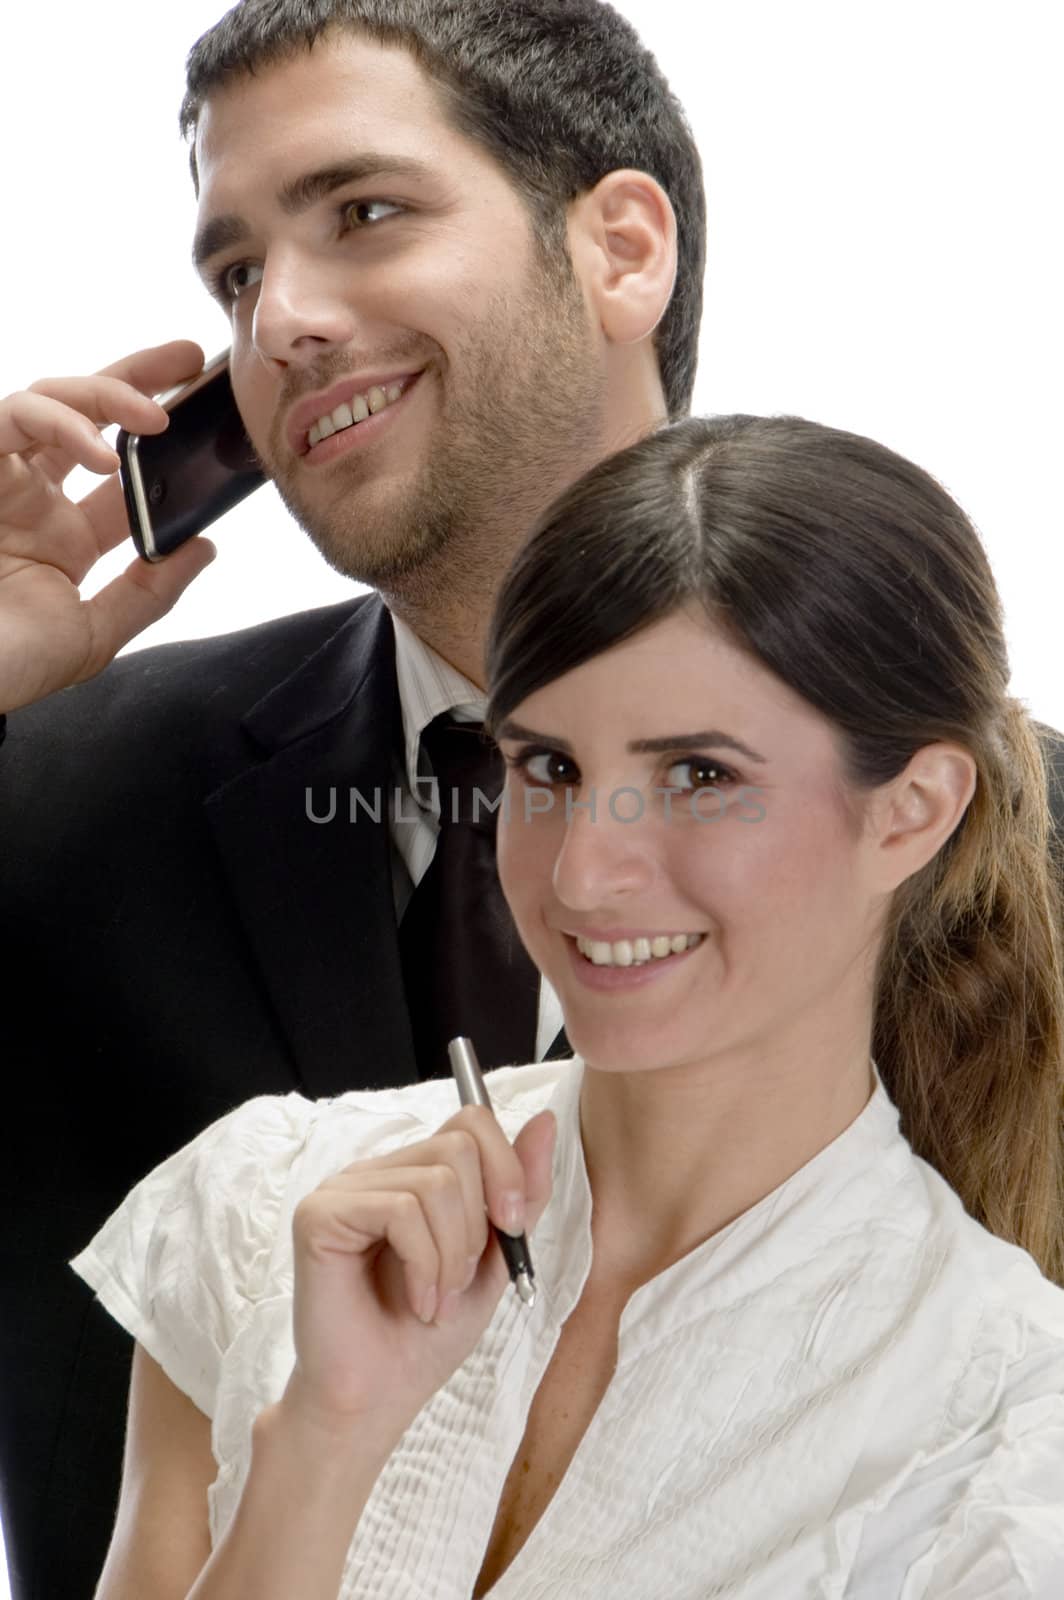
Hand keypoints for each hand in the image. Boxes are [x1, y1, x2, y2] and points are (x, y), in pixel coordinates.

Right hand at [0, 341, 217, 713]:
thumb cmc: (9, 666)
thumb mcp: (93, 634)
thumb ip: (148, 593)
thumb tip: (203, 545)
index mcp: (62, 536)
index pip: (121, 473)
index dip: (164, 444)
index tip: (209, 417)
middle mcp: (30, 499)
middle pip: (85, 415)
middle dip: (136, 378)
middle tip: (189, 359)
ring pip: (47, 400)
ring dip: (105, 394)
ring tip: (156, 416)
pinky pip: (12, 418)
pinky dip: (60, 423)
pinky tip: (103, 455)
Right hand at [282, 1104, 557, 1440]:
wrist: (378, 1400)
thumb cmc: (428, 1334)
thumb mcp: (495, 1258)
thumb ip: (520, 1192)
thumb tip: (545, 1120)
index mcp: (414, 1172)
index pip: (470, 1120)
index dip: (505, 1167)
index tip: (511, 1227)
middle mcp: (377, 1170)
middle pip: (458, 1146)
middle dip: (478, 1223)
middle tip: (459, 1279)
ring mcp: (344, 1188)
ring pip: (435, 1181)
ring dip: (452, 1254)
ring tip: (437, 1298)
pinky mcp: (319, 1214)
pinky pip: (399, 1209)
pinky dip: (424, 1264)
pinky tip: (417, 1302)